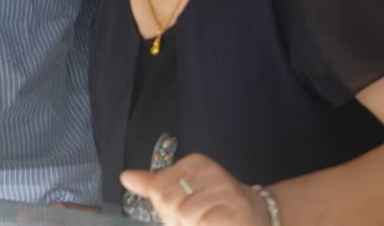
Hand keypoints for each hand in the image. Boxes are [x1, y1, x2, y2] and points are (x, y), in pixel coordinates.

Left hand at [120, 154, 271, 225]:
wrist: (258, 216)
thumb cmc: (214, 206)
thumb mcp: (183, 191)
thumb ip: (154, 185)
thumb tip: (125, 177)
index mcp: (194, 163)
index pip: (158, 189)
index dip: (167, 208)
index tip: (188, 209)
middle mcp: (209, 171)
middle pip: (170, 202)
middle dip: (179, 219)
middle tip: (199, 218)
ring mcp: (224, 190)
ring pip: (185, 215)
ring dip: (193, 225)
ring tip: (209, 221)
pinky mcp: (235, 210)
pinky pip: (202, 223)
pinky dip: (205, 225)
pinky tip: (216, 223)